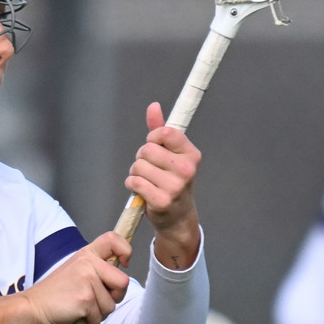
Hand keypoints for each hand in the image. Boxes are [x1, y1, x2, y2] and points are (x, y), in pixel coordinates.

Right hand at [18, 232, 131, 323]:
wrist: (32, 306)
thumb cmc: (54, 294)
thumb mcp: (74, 271)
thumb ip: (95, 270)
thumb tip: (118, 281)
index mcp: (86, 255)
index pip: (113, 240)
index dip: (125, 251)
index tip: (123, 264)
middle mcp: (88, 263)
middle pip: (123, 282)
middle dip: (114, 297)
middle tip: (96, 302)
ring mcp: (87, 280)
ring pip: (111, 305)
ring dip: (99, 315)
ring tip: (81, 311)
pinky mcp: (85, 299)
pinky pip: (99, 318)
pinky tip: (80, 322)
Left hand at [126, 102, 201, 268]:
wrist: (178, 217)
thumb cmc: (172, 182)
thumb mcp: (171, 155)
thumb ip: (161, 130)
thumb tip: (153, 106)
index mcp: (191, 154)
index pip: (164, 132)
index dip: (152, 138)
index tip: (155, 148)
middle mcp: (186, 169)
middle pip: (146, 150)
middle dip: (141, 158)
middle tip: (150, 170)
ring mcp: (175, 186)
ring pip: (138, 166)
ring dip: (135, 173)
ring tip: (146, 181)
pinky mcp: (162, 201)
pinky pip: (134, 182)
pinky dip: (132, 185)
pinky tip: (141, 191)